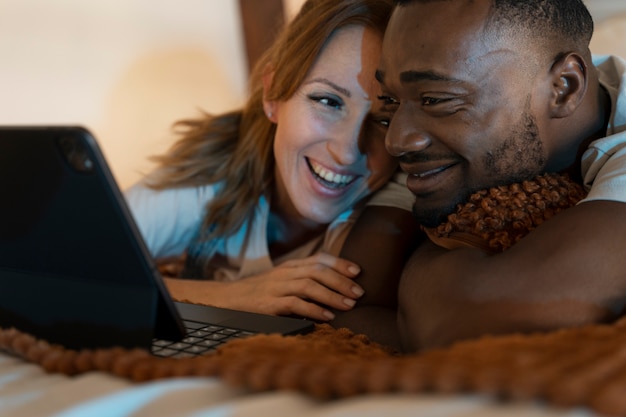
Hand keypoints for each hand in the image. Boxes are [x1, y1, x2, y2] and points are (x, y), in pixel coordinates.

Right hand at [222, 253, 363, 320]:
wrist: (227, 299)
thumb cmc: (259, 292)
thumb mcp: (281, 281)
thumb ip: (302, 279)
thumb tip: (333, 287)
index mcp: (290, 266)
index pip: (319, 259)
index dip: (340, 263)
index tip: (357, 272)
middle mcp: (285, 273)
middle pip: (318, 272)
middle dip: (341, 281)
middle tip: (359, 292)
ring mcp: (276, 287)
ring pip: (309, 286)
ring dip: (332, 295)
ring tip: (349, 305)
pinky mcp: (268, 304)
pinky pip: (295, 304)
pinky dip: (313, 310)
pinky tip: (327, 316)